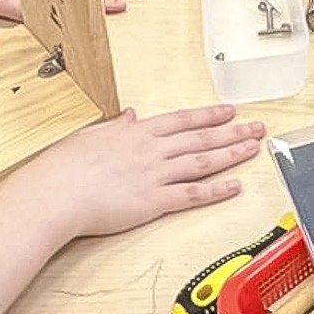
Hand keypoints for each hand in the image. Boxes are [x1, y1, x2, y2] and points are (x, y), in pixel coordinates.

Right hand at [0, 104, 265, 240]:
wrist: (56, 192)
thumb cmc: (66, 166)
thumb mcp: (93, 136)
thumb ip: (117, 128)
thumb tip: (131, 117)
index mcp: (137, 132)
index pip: (182, 120)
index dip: (209, 115)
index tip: (229, 111)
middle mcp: (152, 149)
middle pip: (200, 138)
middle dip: (232, 131)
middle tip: (257, 127)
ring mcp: (154, 174)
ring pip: (202, 162)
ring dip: (231, 154)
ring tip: (253, 148)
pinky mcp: (153, 201)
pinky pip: (192, 194)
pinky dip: (216, 190)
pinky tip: (235, 185)